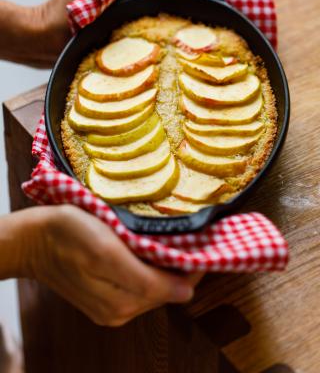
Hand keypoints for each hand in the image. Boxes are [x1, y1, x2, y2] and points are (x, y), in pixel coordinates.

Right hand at [16, 205, 199, 325]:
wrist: (34, 239)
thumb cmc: (69, 235)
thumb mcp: (107, 250)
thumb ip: (144, 278)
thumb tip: (185, 293)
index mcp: (124, 301)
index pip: (176, 287)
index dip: (192, 265)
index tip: (203, 240)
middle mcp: (121, 311)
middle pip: (167, 289)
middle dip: (179, 265)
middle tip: (186, 234)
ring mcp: (112, 308)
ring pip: (154, 288)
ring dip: (164, 266)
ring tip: (167, 238)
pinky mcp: (104, 299)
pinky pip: (138, 286)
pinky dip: (148, 269)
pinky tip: (146, 249)